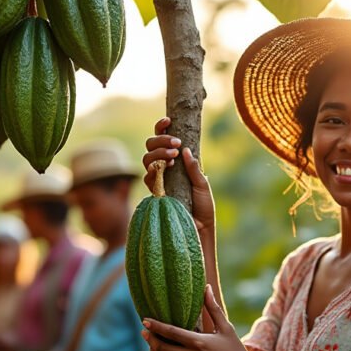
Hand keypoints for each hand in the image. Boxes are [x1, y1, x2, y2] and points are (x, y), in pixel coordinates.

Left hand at [141, 285, 257, 350]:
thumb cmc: (235, 350)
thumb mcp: (226, 327)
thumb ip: (213, 308)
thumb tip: (206, 287)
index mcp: (199, 342)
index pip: (170, 332)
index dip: (155, 326)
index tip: (145, 320)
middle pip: (161, 348)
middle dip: (149, 339)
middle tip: (145, 332)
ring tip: (152, 346)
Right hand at [142, 117, 215, 234]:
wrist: (200, 230)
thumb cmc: (204, 209)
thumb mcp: (203, 185)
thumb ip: (194, 168)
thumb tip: (186, 150)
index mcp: (176, 163)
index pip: (163, 141)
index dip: (162, 129)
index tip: (168, 120)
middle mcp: (164, 169)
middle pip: (150, 145)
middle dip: (160, 139)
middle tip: (176, 143)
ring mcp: (158, 181)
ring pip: (146, 158)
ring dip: (158, 152)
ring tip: (173, 155)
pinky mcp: (154, 193)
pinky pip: (147, 177)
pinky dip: (154, 169)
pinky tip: (165, 167)